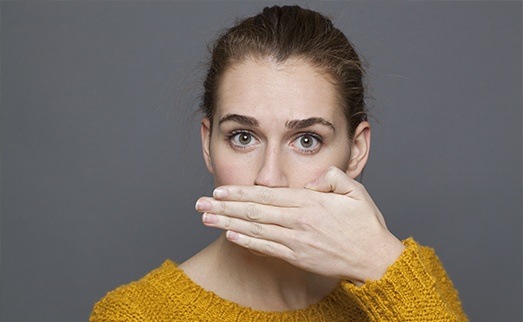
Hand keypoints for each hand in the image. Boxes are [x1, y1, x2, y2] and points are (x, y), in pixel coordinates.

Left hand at [195, 166, 404, 283]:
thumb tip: (309, 181)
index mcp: (310, 203)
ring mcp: (296, 241)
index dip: (240, 192)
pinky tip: (230, 236)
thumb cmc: (365, 224)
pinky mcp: (296, 257)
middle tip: (200, 204)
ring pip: (255, 230)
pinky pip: (266, 249)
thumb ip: (331, 178)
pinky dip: (246, 242)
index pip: (267, 195)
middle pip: (254, 212)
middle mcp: (298, 222)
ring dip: (227, 224)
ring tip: (206, 219)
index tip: (220, 190)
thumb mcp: (355, 191)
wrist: (375, 259)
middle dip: (224, 207)